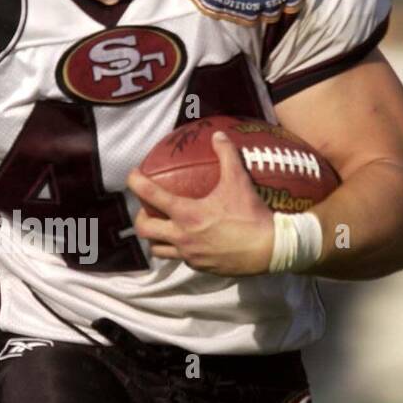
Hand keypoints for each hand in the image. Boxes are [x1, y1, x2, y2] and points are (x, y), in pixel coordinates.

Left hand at [128, 130, 274, 275]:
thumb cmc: (251, 215)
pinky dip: (177, 250)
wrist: (269, 250)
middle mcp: (181, 236)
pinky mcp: (200, 267)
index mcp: (186, 214)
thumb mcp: (239, 181)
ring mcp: (189, 255)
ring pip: (157, 250)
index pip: (150, 195)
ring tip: (162, 229)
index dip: (136, 183)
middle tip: (147, 210)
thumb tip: (218, 135)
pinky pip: (180, 259)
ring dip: (155, 239)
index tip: (133, 175)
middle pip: (144, 230)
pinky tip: (188, 241)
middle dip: (140, 218)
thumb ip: (226, 155)